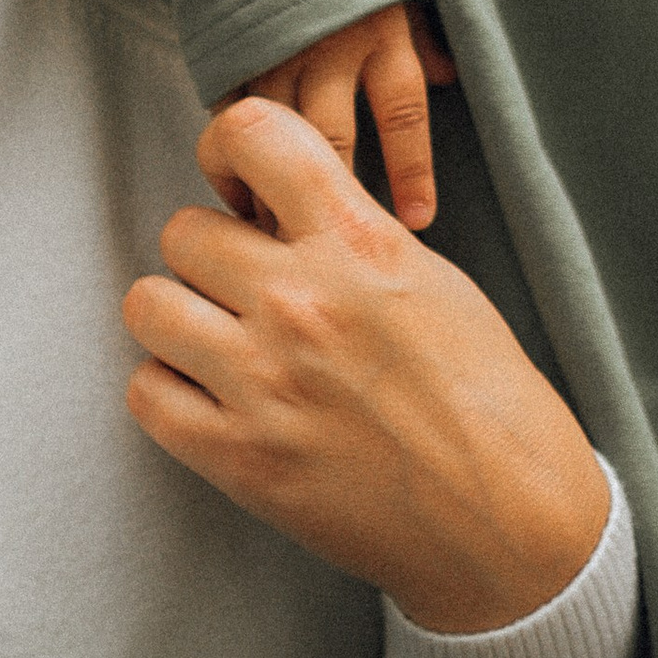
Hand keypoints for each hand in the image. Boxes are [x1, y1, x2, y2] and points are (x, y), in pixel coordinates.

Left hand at [125, 98, 610, 634]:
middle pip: (183, 231)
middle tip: (242, 289)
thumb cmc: (486, 399)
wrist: (510, 522)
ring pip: (148, 304)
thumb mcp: (432, 281)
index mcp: (360, 246)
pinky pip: (146, 393)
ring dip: (179, 319)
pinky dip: (170, 392)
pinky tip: (211, 398)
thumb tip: (275, 211)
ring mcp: (264, 383)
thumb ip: (347, 235)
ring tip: (219, 342)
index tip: (237, 181)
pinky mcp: (240, 459)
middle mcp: (302, 304)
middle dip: (209, 256)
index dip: (230, 148)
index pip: (253, 134)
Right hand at [228, 1, 456, 230]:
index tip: (418, 218)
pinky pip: (228, 110)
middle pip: (331, 136)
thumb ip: (420, 32)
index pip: (402, 111)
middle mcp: (327, 44)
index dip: (411, 169)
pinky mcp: (228, 48)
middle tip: (334, 244)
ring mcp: (273, 48)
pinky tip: (236, 186)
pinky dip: (232, 150)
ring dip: (273, 183)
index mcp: (378, 29)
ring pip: (275, 134)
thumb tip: (447, 74)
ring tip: (277, 231)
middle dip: (331, 193)